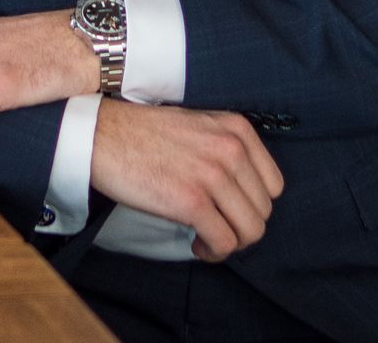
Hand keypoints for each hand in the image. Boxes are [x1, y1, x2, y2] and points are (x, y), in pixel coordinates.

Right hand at [90, 100, 284, 262]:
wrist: (102, 135)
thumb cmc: (145, 134)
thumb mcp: (200, 126)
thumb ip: (227, 150)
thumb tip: (244, 192)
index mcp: (237, 129)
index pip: (274, 185)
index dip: (254, 205)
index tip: (232, 210)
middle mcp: (231, 149)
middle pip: (263, 211)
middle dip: (241, 227)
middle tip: (216, 228)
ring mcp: (212, 175)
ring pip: (250, 231)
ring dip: (230, 243)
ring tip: (206, 239)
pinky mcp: (191, 201)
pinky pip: (224, 243)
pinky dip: (213, 252)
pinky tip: (196, 244)